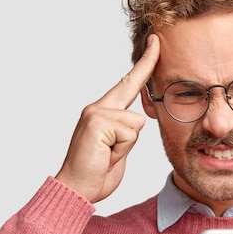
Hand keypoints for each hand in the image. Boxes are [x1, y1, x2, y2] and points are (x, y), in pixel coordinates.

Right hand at [55, 34, 159, 201]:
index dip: (145, 64)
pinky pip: (130, 133)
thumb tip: (137, 122)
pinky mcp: (97, 122)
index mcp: (103, 113)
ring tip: (109, 155)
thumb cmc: (96, 173)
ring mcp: (96, 113)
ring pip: (137, 122)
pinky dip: (122, 150)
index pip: (129, 84)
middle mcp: (98, 108)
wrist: (76, 190)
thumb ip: (125, 132)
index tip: (156, 43)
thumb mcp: (117, 149)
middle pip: (133, 89)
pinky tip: (106, 156)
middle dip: (144, 72)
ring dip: (127, 146)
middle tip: (147, 60)